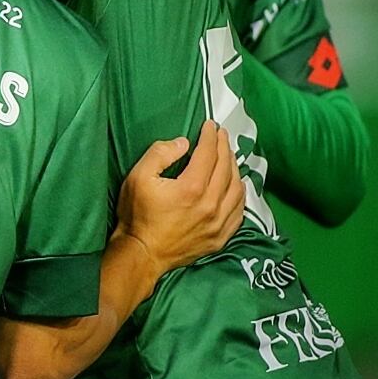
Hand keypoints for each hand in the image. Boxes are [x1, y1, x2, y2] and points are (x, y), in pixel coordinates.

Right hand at [115, 121, 243, 275]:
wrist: (142, 253)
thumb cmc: (137, 214)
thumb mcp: (137, 177)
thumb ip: (159, 154)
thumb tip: (183, 143)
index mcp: (191, 188)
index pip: (208, 154)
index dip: (210, 136)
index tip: (210, 125)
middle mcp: (211, 204)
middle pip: (226, 169)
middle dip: (224, 147)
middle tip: (221, 135)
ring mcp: (219, 223)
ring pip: (237, 189)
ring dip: (235, 169)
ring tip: (228, 157)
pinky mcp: (221, 237)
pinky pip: (239, 211)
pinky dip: (240, 194)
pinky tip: (235, 186)